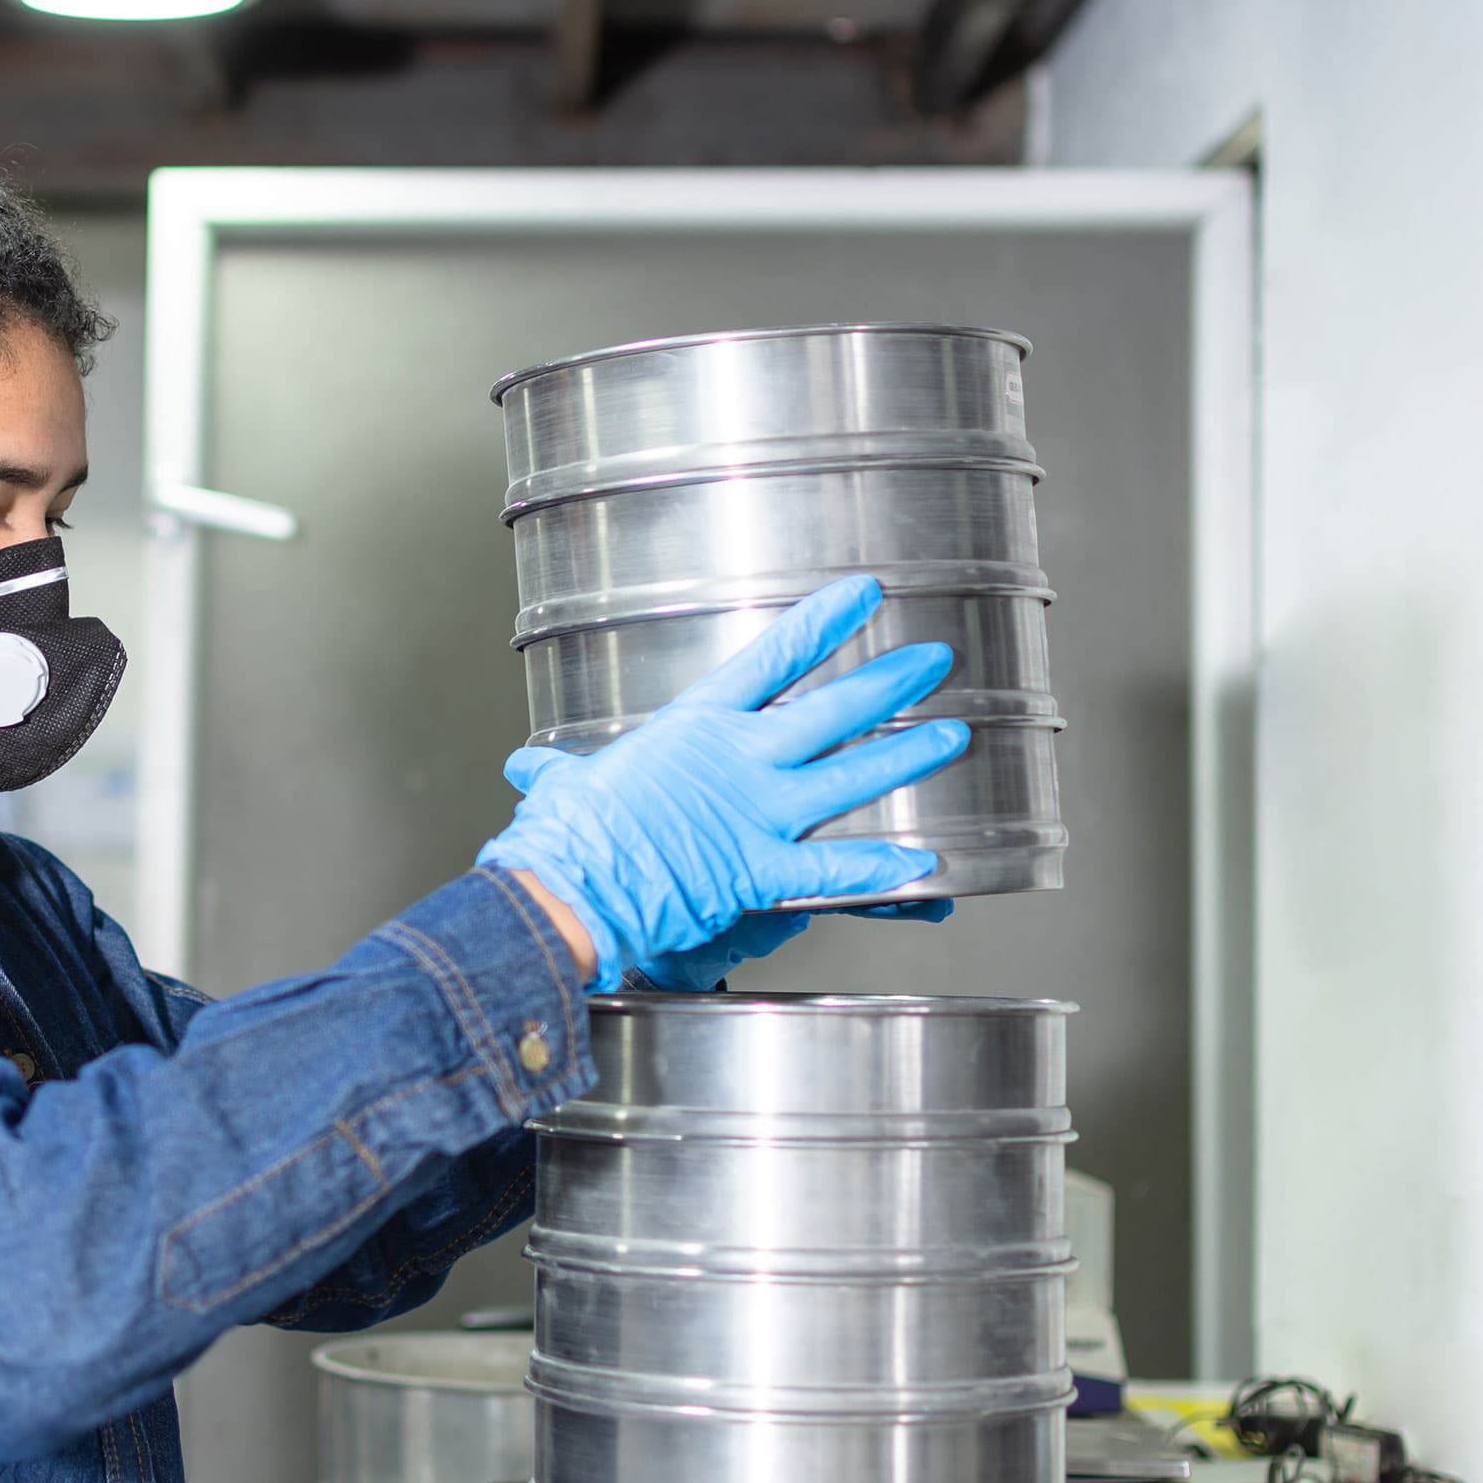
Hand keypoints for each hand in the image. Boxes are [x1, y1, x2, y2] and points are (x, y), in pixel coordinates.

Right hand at [479, 575, 969, 992]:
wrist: (569, 889)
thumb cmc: (566, 839)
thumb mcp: (564, 790)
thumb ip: (559, 774)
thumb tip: (530, 770)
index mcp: (694, 728)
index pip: (772, 658)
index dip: (823, 622)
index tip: (863, 593)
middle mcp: (737, 761)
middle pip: (830, 709)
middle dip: (888, 681)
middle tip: (933, 659)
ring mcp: (754, 814)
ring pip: (849, 776)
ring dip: (905, 755)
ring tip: (952, 735)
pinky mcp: (759, 871)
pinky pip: (834, 870)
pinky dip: (880, 867)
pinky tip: (924, 863)